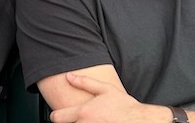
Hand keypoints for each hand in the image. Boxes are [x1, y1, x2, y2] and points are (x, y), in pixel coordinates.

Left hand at [49, 73, 167, 122]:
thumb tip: (69, 76)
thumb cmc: (124, 107)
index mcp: (83, 112)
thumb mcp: (105, 89)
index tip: (60, 115)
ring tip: (91, 120)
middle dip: (70, 121)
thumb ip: (85, 82)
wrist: (139, 121)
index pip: (56, 118)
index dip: (56, 115)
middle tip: (81, 117)